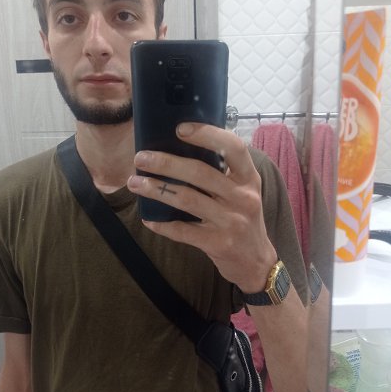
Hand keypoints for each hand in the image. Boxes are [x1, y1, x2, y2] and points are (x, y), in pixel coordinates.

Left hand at [127, 122, 276, 291]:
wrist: (256, 262)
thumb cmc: (243, 219)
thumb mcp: (243, 191)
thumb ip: (222, 173)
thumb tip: (179, 148)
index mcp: (249, 178)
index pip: (233, 147)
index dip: (207, 134)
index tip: (179, 128)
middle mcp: (243, 197)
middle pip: (200, 172)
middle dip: (166, 162)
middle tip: (141, 158)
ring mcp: (232, 221)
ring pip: (187, 199)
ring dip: (156, 189)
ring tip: (135, 183)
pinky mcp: (219, 244)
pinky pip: (183, 231)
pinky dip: (162, 224)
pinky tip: (147, 218)